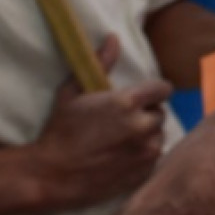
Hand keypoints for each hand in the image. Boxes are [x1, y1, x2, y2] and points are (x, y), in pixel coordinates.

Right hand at [31, 35, 171, 210]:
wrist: (51, 176)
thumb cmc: (60, 131)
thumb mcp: (74, 93)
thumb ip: (100, 63)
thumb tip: (113, 38)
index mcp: (128, 102)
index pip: (163, 89)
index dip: (153, 92)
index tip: (142, 97)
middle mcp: (143, 126)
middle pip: (160, 113)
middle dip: (146, 115)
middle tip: (123, 122)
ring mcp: (146, 151)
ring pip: (158, 136)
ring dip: (145, 136)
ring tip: (120, 141)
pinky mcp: (144, 172)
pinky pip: (153, 157)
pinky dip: (142, 156)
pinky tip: (120, 158)